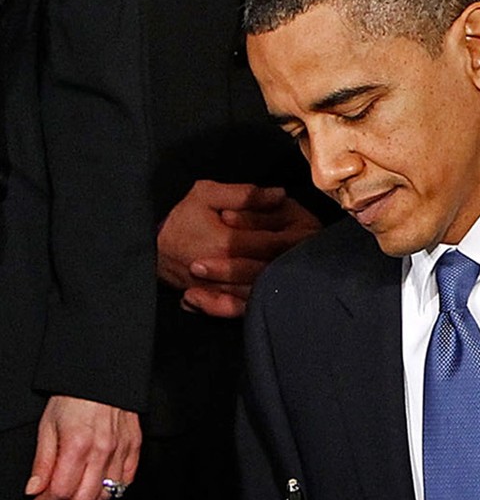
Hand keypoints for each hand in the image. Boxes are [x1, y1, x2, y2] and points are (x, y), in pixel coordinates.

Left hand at [25, 396, 140, 499]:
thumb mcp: (47, 426)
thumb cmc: (74, 398)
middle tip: (55, 498)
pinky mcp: (135, 446)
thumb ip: (42, 461)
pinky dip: (112, 488)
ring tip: (76, 490)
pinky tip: (98, 482)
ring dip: (88, 499)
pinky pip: (127, 480)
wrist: (102, 377)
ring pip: (107, 493)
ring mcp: (121, 450)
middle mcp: (102, 451)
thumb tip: (34, 489)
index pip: (61, 491)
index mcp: (77, 445)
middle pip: (85, 498)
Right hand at [157, 180, 321, 317]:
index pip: (271, 243)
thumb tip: (280, 194)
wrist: (146, 243)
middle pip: (270, 269)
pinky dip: (260, 300)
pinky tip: (274, 293)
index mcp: (225, 242)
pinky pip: (242, 305)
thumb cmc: (179, 215)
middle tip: (313, 252)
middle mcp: (224, 270)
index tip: (312, 231)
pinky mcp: (214, 299)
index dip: (293, 237)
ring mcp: (219, 289)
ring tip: (301, 273)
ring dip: (280, 281)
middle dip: (292, 260)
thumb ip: (244, 194)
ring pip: (259, 290)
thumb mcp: (206, 194)